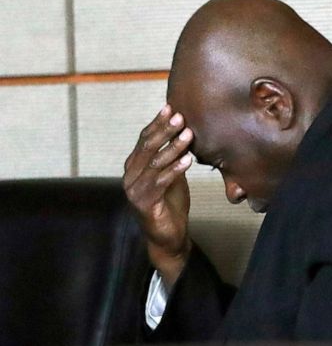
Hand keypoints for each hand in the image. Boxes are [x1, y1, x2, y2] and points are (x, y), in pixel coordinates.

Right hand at [123, 104, 194, 286]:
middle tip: (180, 117)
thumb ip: (173, 157)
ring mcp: (134, 190)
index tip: (171, 108)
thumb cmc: (170, 205)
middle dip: (164, 131)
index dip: (157, 123)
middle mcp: (130, 175)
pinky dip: (174, 170)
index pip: (145, 139)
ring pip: (154, 163)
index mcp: (134, 166)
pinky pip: (160, 182)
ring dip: (173, 147)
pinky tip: (187, 161)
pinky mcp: (143, 203)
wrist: (167, 237)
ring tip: (188, 135)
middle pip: (147, 147)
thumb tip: (184, 134)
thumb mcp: (172, 176)